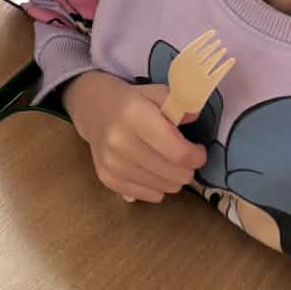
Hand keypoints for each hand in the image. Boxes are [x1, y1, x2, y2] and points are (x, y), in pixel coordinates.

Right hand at [62, 72, 207, 202]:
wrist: (92, 109)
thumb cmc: (131, 101)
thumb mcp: (155, 93)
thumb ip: (180, 104)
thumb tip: (194, 117)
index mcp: (134, 115)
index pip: (179, 152)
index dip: (197, 156)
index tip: (198, 150)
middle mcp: (119, 141)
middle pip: (175, 174)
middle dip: (188, 168)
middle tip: (183, 157)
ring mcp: (111, 162)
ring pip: (165, 188)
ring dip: (173, 178)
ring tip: (166, 162)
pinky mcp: (106, 178)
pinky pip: (150, 196)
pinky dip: (157, 186)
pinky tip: (152, 170)